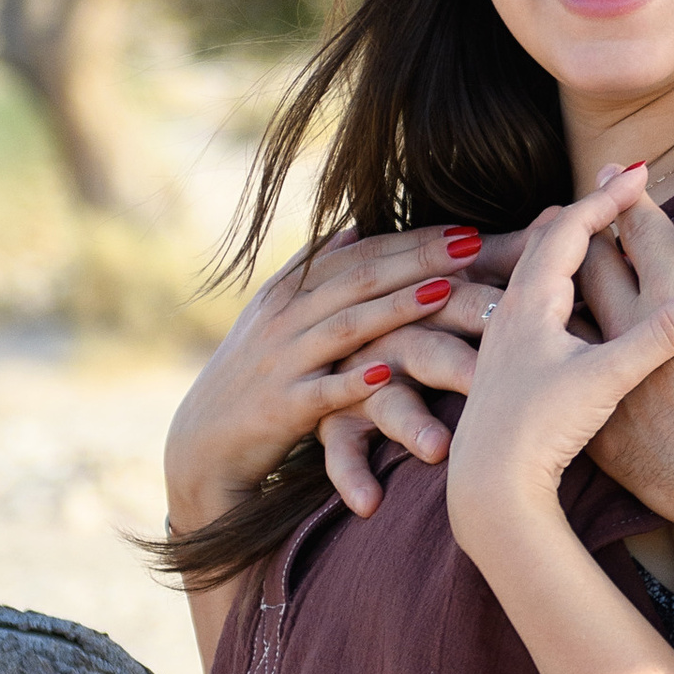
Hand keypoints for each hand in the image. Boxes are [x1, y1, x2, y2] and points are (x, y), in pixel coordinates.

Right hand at [163, 218, 526, 535]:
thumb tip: (356, 227)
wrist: (200, 446)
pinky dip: (354, 381)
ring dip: (397, 308)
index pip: (358, 256)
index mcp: (288, 294)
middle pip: (359, 281)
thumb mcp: (273, 317)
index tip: (462, 228)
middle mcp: (285, 321)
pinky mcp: (281, 409)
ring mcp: (282, 363)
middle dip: (417, 259)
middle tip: (473, 244)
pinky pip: (322, 392)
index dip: (410, 239)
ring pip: (346, 327)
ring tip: (446, 291)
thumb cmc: (250, 379)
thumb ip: (312, 271)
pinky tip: (388, 372)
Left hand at [444, 172, 673, 573]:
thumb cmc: (540, 431)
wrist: (487, 490)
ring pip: (529, 278)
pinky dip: (552, 290)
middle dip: (583, 214)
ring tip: (585, 238)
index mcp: (532, 301)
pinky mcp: (501, 374)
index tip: (640, 172)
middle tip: (613, 193)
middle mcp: (509, 314)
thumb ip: (663, 336)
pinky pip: (526, 311)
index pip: (571, 229)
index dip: (609, 198)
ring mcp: (501, 345)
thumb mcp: (609, 378)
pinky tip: (561, 312)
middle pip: (543, 245)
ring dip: (562, 252)